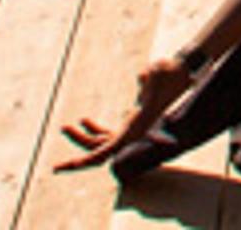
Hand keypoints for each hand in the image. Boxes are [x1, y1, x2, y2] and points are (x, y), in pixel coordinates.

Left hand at [55, 51, 195, 171]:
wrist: (184, 72)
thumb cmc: (171, 72)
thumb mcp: (161, 71)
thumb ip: (151, 76)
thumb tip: (142, 76)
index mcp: (134, 129)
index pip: (107, 152)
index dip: (88, 161)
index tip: (71, 166)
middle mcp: (131, 134)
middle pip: (98, 154)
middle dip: (77, 161)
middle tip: (56, 168)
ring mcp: (130, 131)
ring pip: (100, 144)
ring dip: (80, 138)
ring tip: (64, 127)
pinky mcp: (130, 124)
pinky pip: (106, 134)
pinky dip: (93, 130)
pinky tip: (83, 120)